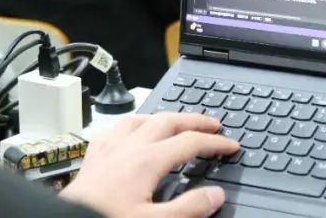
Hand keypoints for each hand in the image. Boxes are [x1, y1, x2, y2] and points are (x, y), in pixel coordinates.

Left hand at [60, 113, 239, 217]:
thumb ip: (188, 208)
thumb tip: (214, 196)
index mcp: (147, 161)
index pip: (190, 142)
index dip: (215, 142)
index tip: (231, 145)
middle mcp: (128, 148)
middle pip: (168, 120)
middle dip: (194, 119)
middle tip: (212, 124)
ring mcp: (109, 149)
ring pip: (141, 118)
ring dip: (163, 117)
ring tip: (175, 121)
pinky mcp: (94, 157)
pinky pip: (115, 129)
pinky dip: (132, 125)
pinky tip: (131, 132)